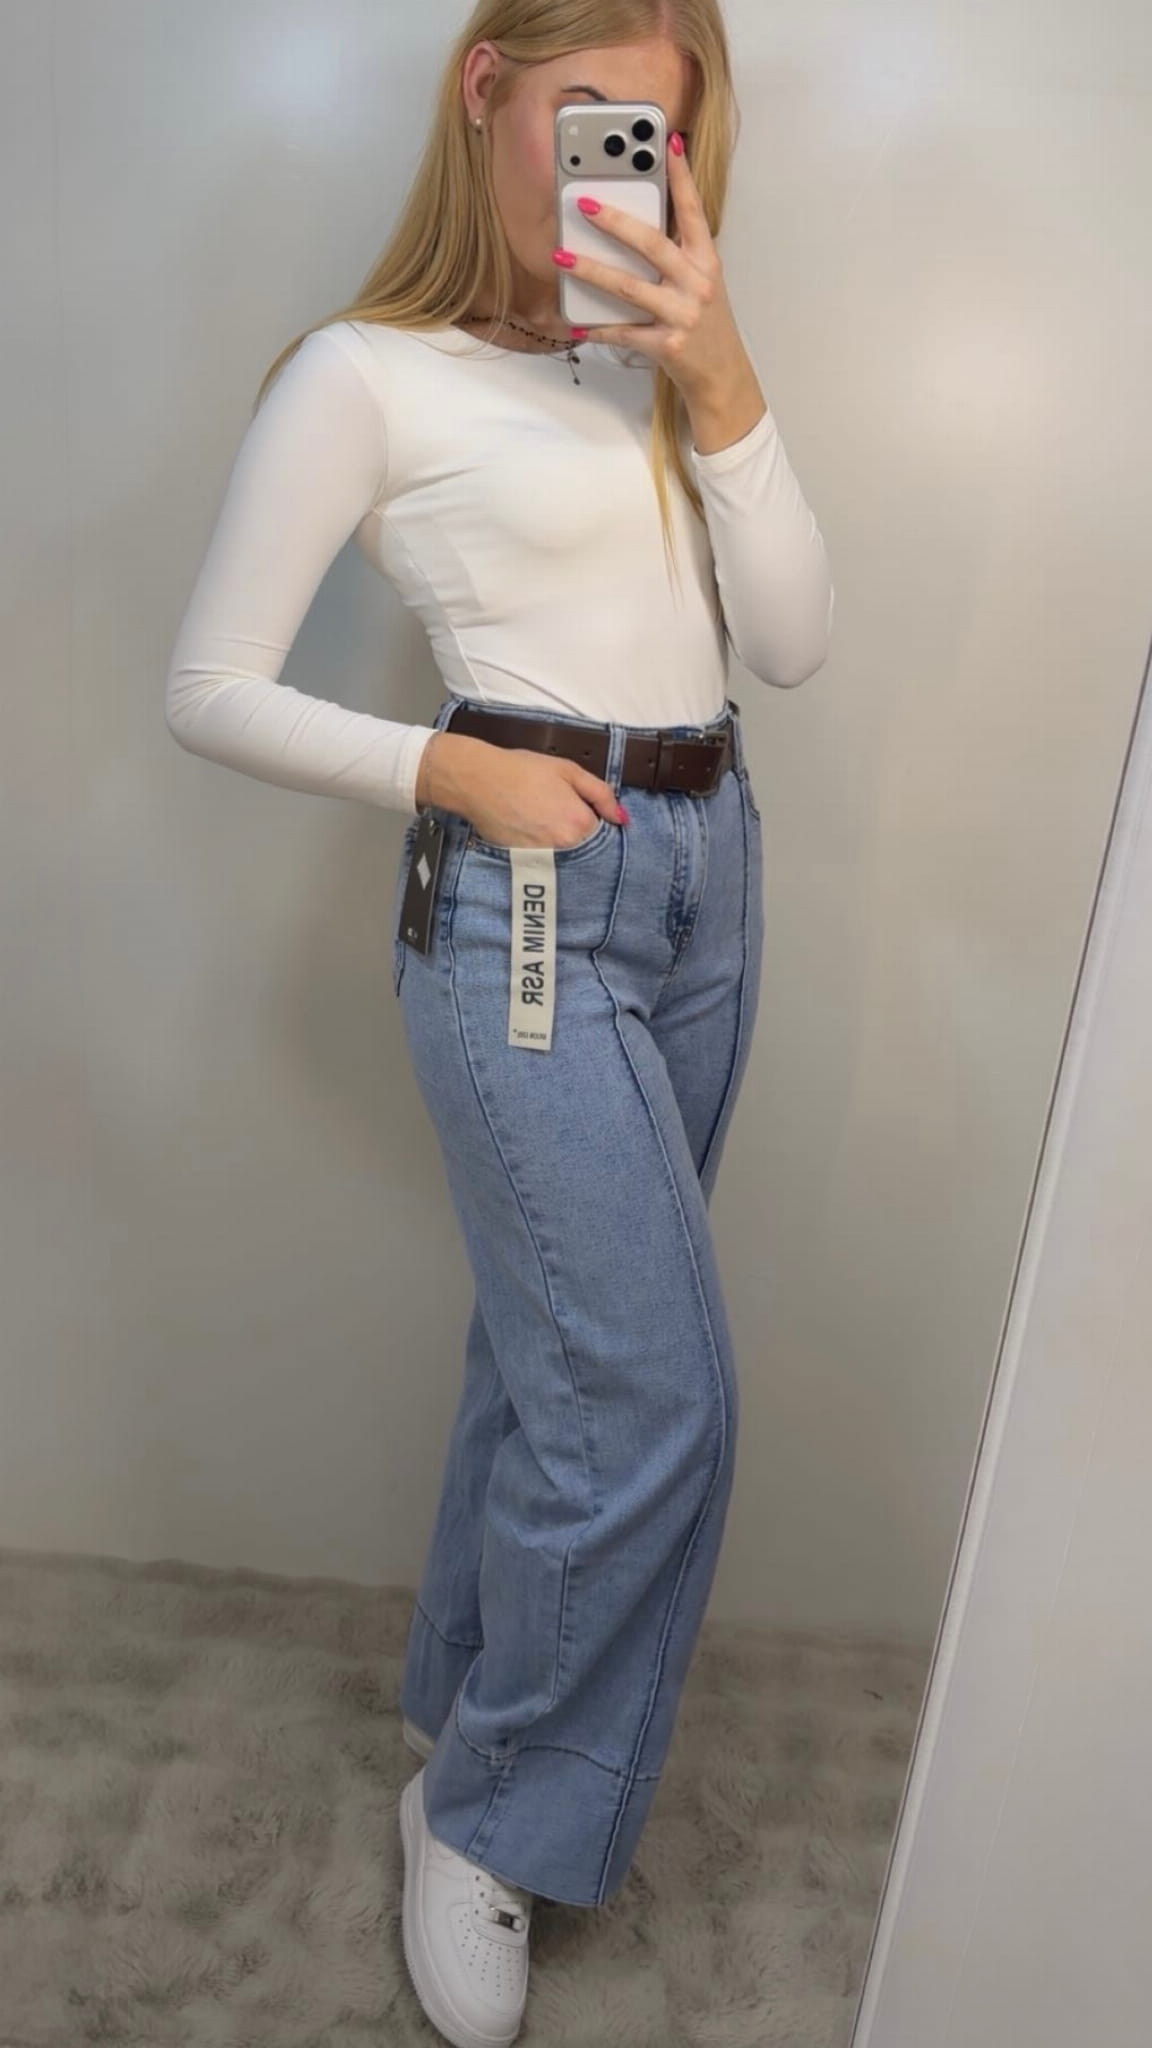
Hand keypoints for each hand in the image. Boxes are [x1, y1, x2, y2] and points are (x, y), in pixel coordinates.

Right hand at [435, 736, 626, 850]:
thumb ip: (601, 794)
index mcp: (580, 823)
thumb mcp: (568, 771)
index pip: (606, 833)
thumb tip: (621, 818)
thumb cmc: (522, 771)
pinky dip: (546, 853)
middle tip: (560, 814)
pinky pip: (547, 864)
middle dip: (582, 836)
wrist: (478, 781)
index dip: (598, 821)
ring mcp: (545, 859)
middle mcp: (565, 847)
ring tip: (543, 822)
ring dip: (564, 846)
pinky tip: (533, 832)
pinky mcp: (525, 864)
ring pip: (568, 859)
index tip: (583, 810)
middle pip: (588, 850)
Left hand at [554, 133, 751, 403]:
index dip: (681, 176)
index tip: (667, 143)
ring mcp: (682, 315)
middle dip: (616, 222)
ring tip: (562, 258)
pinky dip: (598, 328)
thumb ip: (677, 254)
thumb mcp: (701, 282)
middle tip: (585, 204)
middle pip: (652, 244)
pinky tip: (577, 323)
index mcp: (706, 261)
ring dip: (591, 271)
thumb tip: (635, 224)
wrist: (721, 375)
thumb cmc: (706, 324)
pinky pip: (624, 332)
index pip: (694, 210)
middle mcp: (697, 284)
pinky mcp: (666, 345)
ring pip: (629, 287)